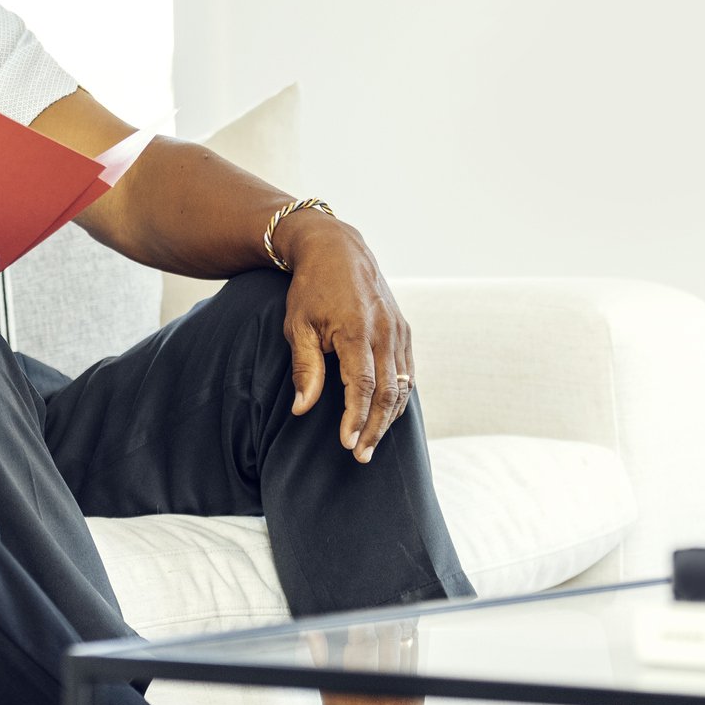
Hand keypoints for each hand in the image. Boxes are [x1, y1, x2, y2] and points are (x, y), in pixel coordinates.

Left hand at [280, 210, 412, 461]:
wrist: (336, 248)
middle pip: (387, 393)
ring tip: (371, 443)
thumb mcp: (298, 326)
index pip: (362, 386)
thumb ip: (305, 368)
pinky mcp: (403, 328)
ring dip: (389, 418)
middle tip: (361, 456)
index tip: (346, 443)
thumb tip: (302, 410)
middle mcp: (384, 331)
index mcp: (356, 330)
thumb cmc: (310, 289)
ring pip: (401, 385)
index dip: (356, 418)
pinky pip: (406, 371)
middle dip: (375, 428)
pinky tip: (386, 415)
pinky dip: (398, 397)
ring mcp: (398, 329)